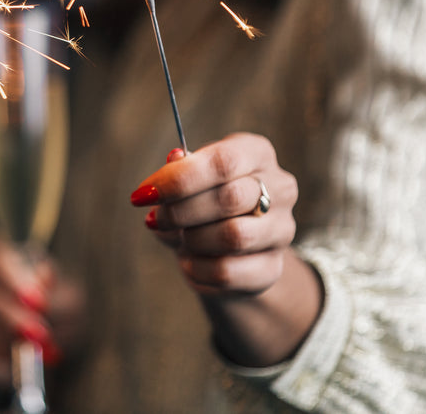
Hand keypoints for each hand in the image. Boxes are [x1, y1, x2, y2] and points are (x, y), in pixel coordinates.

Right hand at [0, 234, 83, 385]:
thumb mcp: (68, 299)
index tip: (38, 302)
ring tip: (32, 348)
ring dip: (3, 338)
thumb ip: (56, 293)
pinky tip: (12, 356)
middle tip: (38, 334)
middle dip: (7, 314)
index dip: (11, 277)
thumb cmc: (55, 307)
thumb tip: (43, 278)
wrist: (47, 337)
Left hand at [131, 133, 297, 297]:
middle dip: (180, 211)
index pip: (223, 162)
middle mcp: (280, 188)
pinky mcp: (273, 268)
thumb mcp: (188, 181)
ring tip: (179, 238)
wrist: (228, 249)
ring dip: (192, 239)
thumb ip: (180, 171)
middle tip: (155, 219)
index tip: (143, 194)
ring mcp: (282, 230)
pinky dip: (197, 268)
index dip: (178, 179)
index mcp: (258, 153)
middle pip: (228, 198)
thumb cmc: (203, 203)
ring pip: (232, 236)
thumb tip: (174, 158)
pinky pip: (228, 271)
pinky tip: (189, 261)